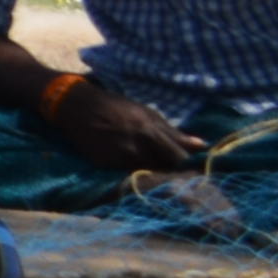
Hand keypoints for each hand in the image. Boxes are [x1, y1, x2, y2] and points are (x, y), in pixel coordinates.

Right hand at [48, 76, 203, 173]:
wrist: (75, 105)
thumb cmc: (115, 106)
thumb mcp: (146, 113)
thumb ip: (172, 131)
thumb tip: (201, 145)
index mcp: (148, 131)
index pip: (178, 157)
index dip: (188, 164)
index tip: (196, 167)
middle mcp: (135, 148)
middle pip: (163, 169)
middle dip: (170, 169)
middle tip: (173, 168)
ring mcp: (118, 158)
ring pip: (145, 172)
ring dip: (150, 169)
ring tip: (147, 161)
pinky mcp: (103, 165)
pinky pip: (125, 172)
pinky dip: (130, 168)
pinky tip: (126, 159)